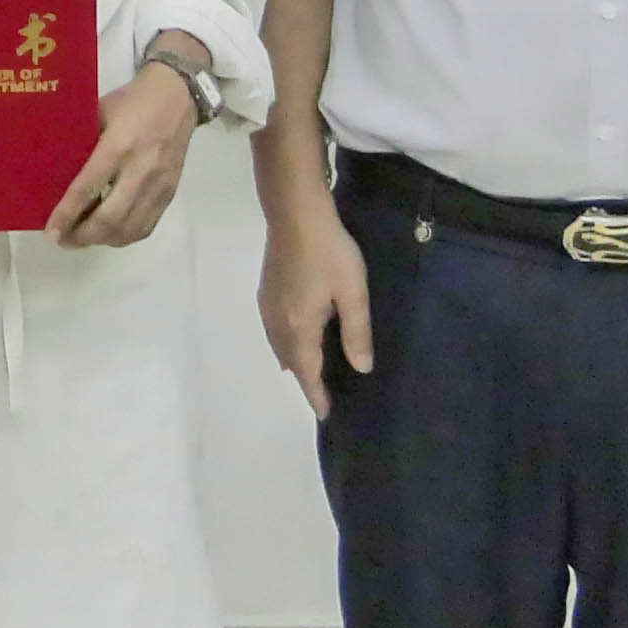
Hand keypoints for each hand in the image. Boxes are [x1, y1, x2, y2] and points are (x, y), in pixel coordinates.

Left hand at [45, 76, 200, 250]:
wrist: (178, 96)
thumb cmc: (131, 101)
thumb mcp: (99, 112)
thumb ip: (81, 142)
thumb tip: (52, 169)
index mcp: (118, 145)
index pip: (87, 188)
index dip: (66, 215)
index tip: (49, 232)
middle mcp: (140, 170)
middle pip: (110, 219)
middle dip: (82, 236)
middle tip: (62, 239)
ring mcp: (159, 184)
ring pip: (129, 229)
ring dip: (102, 240)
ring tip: (81, 238)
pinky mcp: (170, 192)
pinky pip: (147, 226)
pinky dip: (124, 236)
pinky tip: (108, 234)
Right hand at [257, 184, 375, 419]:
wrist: (295, 213)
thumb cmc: (329, 252)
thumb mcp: (353, 292)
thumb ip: (357, 332)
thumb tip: (360, 369)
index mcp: (300, 327)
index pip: (307, 372)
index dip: (316, 394)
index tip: (325, 414)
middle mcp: (278, 322)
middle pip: (290, 362)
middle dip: (304, 381)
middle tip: (322, 395)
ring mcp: (269, 305)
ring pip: (278, 346)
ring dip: (293, 363)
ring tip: (308, 373)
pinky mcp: (266, 290)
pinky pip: (273, 330)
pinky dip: (283, 344)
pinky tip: (292, 338)